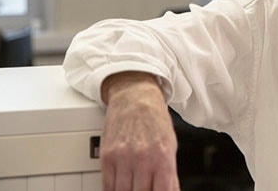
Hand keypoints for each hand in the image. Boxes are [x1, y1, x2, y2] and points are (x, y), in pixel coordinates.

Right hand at [100, 72, 179, 190]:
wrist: (135, 97)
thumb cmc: (155, 119)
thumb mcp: (170, 145)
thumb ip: (170, 172)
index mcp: (163, 157)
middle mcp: (143, 158)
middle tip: (146, 190)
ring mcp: (123, 158)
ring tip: (133, 188)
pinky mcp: (107, 156)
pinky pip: (107, 185)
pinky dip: (113, 190)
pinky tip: (119, 189)